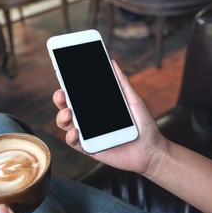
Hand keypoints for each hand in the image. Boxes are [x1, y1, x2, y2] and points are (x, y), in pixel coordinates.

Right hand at [53, 60, 166, 174]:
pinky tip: (75, 131)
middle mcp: (89, 119)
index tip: (64, 77)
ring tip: (69, 112)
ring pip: (66, 124)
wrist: (151, 150)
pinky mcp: (89, 148)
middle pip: (67, 107)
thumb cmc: (143, 125)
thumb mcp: (133, 100)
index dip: (68, 86)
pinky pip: (74, 142)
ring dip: (62, 117)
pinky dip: (70, 136)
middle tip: (62, 94)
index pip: (78, 95)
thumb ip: (121, 83)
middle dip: (60, 99)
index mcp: (97, 107)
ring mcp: (88, 134)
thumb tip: (112, 62)